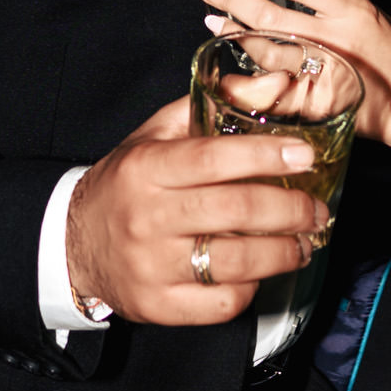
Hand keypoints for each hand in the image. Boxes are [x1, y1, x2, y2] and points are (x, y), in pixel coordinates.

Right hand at [65, 96, 329, 326]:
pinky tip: (259, 271)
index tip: (305, 157)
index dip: (265, 156)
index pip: (213, 158)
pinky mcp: (159, 306)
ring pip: (237, 262)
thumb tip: (277, 84)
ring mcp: (152, 266)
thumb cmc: (128, 183)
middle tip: (317, 210)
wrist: (74, 243)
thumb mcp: (158, 135)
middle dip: (291, 210)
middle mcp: (147, 217)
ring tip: (303, 242)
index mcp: (145, 168)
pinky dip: (252, 287)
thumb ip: (215, 105)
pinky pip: (222, 303)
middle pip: (236, 211)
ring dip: (284, 252)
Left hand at [188, 0, 390, 148]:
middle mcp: (335, 38)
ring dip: (232, 32)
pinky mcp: (315, 103)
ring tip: (210, 17)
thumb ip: (329, 0)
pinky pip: (271, 85)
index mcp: (351, 8)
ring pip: (265, 51)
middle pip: (270, 16)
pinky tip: (229, 60)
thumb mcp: (368, 11)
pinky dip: (246, 72)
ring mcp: (322, 73)